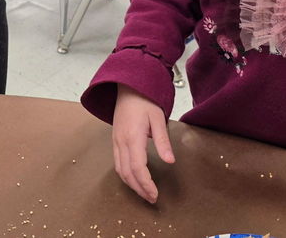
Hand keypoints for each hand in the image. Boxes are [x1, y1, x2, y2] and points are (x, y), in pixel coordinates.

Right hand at [112, 84, 174, 203]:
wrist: (127, 87)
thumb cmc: (145, 100)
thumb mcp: (158, 118)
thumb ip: (163, 141)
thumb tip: (170, 161)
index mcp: (133, 137)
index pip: (138, 168)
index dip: (146, 184)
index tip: (155, 194)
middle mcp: (121, 142)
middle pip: (127, 173)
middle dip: (139, 189)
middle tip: (152, 198)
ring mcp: (116, 141)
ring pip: (120, 170)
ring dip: (131, 184)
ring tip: (144, 192)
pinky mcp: (115, 140)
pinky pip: (117, 163)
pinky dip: (125, 175)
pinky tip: (134, 179)